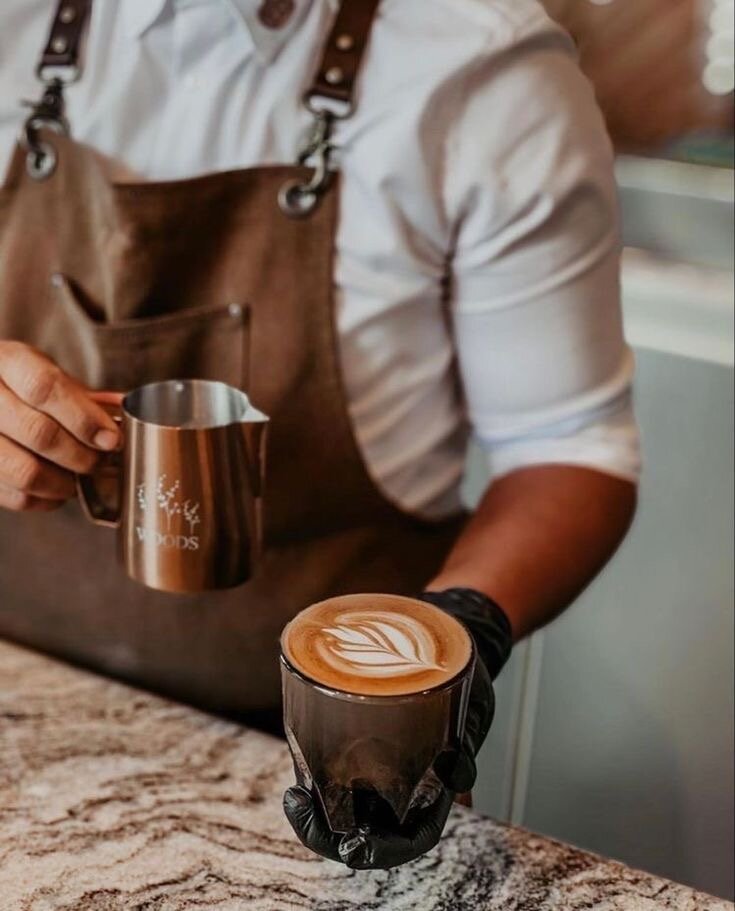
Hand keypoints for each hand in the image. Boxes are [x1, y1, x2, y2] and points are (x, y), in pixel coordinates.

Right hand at [0, 341, 120, 511]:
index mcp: (6, 362)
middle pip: (39, 433)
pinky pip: (14, 496)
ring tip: (82, 477)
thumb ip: (82, 395)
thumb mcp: (47, 371)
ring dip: (65, 482)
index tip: (112, 439)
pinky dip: (45, 499)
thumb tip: (122, 414)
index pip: (45, 388)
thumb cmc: (19, 382)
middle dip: (82, 455)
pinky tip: (58, 488)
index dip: (84, 418)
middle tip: (103, 461)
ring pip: (25, 472)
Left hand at [283, 589, 512, 869]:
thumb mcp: (470, 706)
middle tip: (303, 810)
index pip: (413, 838)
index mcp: (436, 786)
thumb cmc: (464, 677)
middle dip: (332, 836)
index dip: (387, 851)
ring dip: (317, 816)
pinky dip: (315, 782)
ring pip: (346, 808)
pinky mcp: (356, 739)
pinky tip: (298, 778)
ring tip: (295, 799)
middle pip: (370, 832)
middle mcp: (404, 783)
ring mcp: (379, 765)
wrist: (448, 639)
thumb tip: (457, 777)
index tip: (356, 846)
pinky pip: (333, 770)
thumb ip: (464, 742)